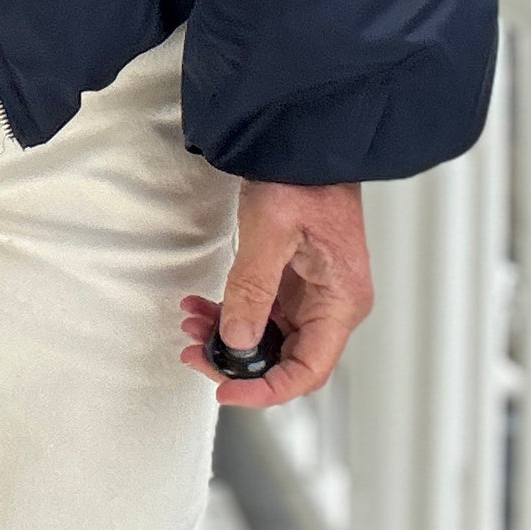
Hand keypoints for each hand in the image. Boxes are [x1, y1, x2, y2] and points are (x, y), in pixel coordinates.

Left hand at [179, 178, 372, 405]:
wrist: (305, 139)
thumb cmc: (303, 176)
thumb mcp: (272, 230)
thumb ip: (252, 288)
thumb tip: (235, 340)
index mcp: (341, 300)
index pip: (308, 370)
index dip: (266, 390)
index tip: (225, 390)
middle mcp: (332, 304)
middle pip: (286, 359)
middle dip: (236, 362)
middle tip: (192, 353)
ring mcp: (313, 294)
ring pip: (268, 338)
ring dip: (227, 336)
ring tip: (189, 322)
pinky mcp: (294, 281)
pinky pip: (261, 312)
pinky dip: (229, 313)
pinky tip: (200, 306)